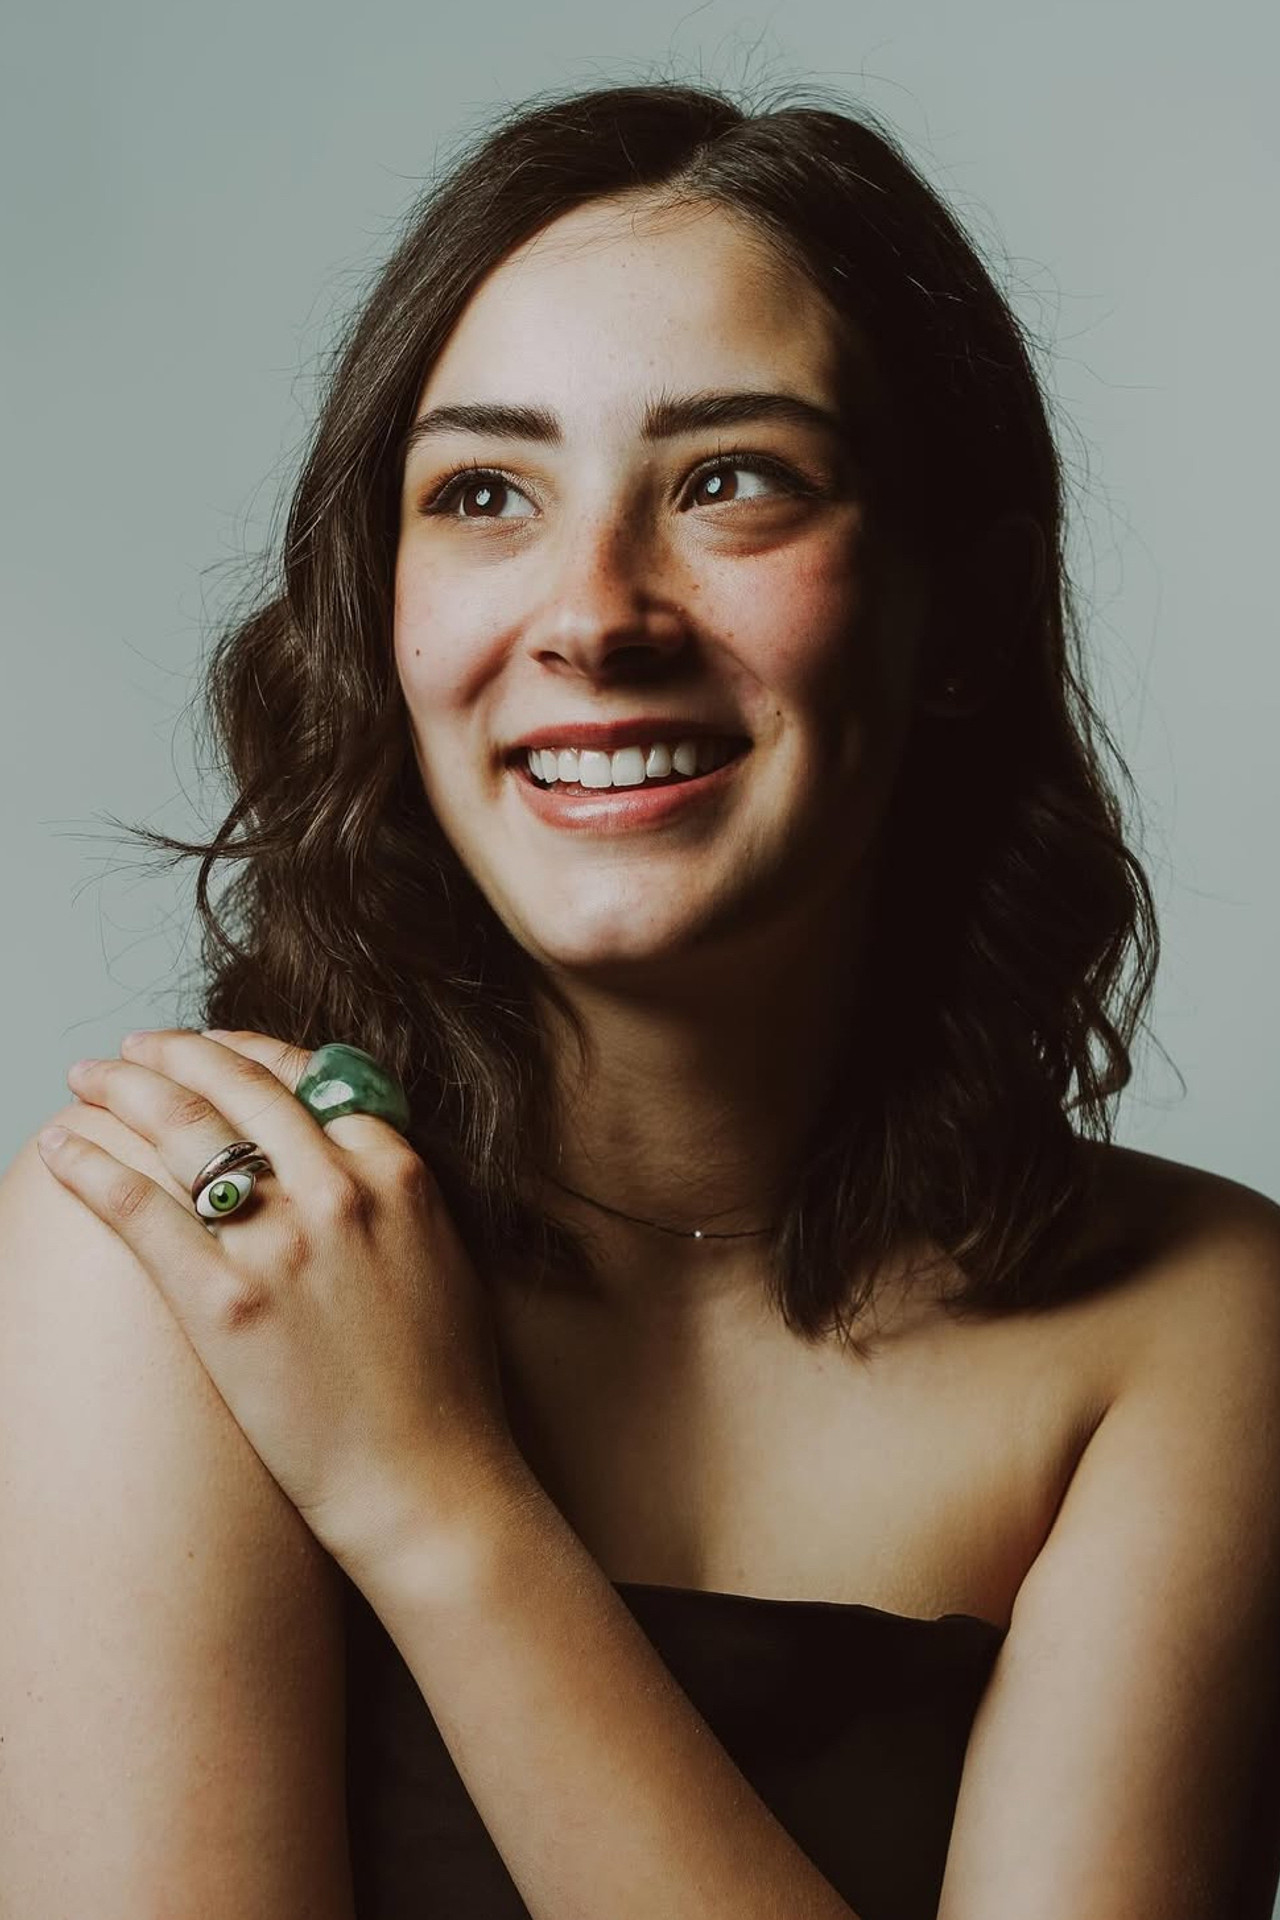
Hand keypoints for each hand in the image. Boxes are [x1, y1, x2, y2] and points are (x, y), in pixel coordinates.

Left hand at [37, 1028, 526, 1576]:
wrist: (430, 1481)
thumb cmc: (443, 1385)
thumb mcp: (442, 1255)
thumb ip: (394, 1191)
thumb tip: (347, 1153)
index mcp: (397, 1171)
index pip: (307, 1077)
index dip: (247, 1051)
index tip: (211, 1049)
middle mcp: (340, 1190)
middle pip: (238, 1089)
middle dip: (173, 1055)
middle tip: (133, 1048)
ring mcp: (282, 1244)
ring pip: (185, 1131)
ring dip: (125, 1091)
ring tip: (87, 1080)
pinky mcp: (226, 1304)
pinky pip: (141, 1211)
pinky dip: (93, 1168)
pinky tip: (62, 1147)